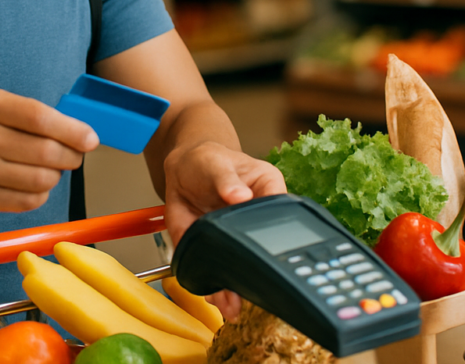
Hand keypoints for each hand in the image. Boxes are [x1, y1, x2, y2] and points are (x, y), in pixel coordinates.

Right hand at [0, 89, 98, 218]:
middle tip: (74, 156)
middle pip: (45, 152)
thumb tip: (83, 136)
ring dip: (56, 176)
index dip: (72, 130)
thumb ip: (35, 116)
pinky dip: (41, 194)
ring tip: (51, 169)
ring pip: (41, 180)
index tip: (91, 139)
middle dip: (71, 156)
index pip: (40, 118)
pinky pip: (28, 201)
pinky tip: (33, 184)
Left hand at [162, 141, 285, 322]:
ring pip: (245, 267)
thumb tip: (240, 195)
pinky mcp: (221, 249)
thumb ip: (226, 179)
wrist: (183, 169)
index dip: (275, 240)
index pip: (282, 218)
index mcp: (269, 190)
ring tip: (230, 303)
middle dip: (254, 274)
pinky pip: (223, 271)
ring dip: (236, 289)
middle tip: (244, 290)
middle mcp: (260, 218)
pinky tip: (217, 296)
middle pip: (264, 250)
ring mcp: (240, 236)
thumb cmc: (207, 161)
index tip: (263, 257)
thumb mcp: (215, 163)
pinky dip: (218, 288)